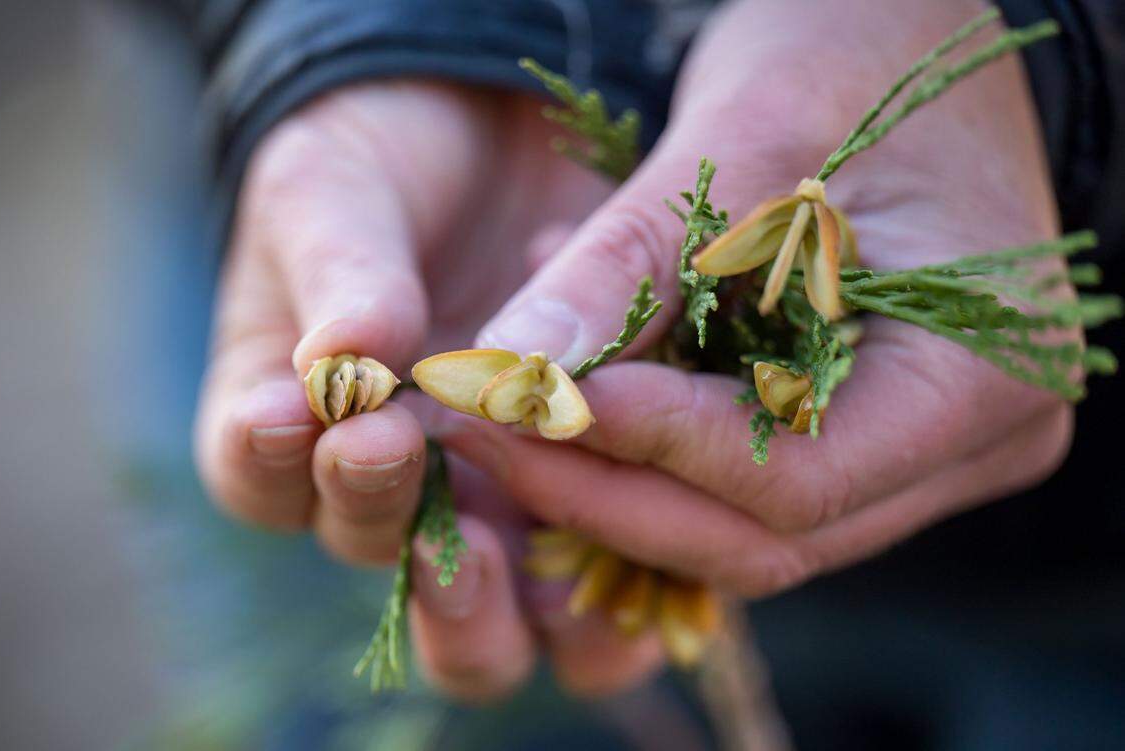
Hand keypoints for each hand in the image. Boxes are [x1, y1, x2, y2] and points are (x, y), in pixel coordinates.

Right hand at [193, 81, 660, 698]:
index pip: (261, 474)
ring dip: (488, 607)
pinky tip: (635, 532)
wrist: (495, 132)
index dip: (269, 457)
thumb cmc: (390, 161)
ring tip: (504, 539)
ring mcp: (496, 500)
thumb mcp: (342, 192)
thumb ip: (342, 274)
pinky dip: (612, 580)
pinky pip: (601, 582)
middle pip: (377, 562)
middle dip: (382, 522)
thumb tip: (348, 355)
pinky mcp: (595, 497)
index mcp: (299, 420)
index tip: (298, 407)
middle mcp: (394, 484)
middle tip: (397, 453)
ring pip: (482, 626)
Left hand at [445, 0, 1071, 609]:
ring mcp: (918, 458)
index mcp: (983, 373)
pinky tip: (573, 379)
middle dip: (604, 488)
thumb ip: (629, 260)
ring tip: (510, 400)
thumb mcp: (740, 133)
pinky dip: (639, 449)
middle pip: (763, 533)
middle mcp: (971, 444)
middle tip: (478, 426)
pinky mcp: (857, 442)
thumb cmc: (854, 51)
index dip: (651, 448)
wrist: (902, 44)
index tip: (531, 398)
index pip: (799, 476)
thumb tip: (511, 369)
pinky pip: (733, 485)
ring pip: (737, 528)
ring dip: (606, 478)